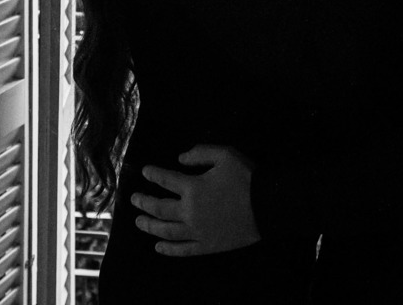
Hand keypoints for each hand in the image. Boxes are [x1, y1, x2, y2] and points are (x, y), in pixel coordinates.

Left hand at [131, 145, 259, 256]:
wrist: (268, 206)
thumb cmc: (247, 178)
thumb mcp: (225, 155)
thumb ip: (200, 153)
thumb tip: (179, 158)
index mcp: (193, 188)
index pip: (165, 180)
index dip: (153, 174)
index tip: (145, 171)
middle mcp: (189, 212)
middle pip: (159, 208)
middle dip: (144, 202)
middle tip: (134, 199)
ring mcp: (197, 232)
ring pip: (166, 231)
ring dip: (149, 226)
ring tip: (139, 222)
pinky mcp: (207, 245)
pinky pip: (183, 250)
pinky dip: (168, 250)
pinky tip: (158, 247)